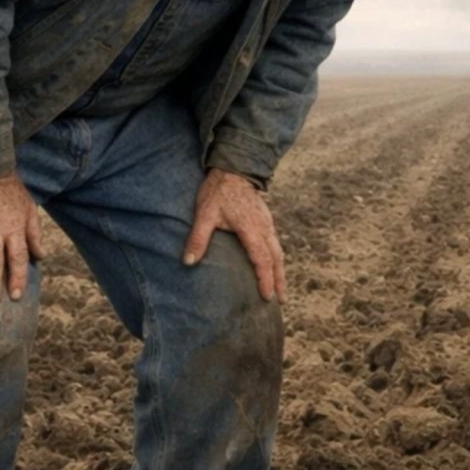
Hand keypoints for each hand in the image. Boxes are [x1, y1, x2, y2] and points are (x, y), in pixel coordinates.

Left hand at [183, 169, 284, 301]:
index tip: (267, 296)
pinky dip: (277, 259)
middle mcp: (264, 228)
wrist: (233, 169)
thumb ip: (198, 238)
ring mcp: (268, 224)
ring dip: (280, 271)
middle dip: (279, 280)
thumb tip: (188, 262)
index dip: (265, 279)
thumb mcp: (204, 214)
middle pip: (276, 259)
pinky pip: (276, 244)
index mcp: (250, 229)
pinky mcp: (267, 220)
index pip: (262, 260)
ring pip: (278, 252)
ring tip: (281, 288)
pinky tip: (274, 266)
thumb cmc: (218, 191)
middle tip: (281, 300)